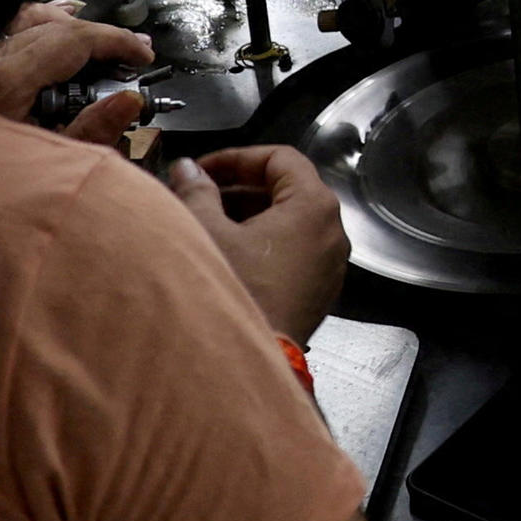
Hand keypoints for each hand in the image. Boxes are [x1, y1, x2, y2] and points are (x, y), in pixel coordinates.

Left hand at [0, 0, 150, 129]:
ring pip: (28, 16)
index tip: (141, 54)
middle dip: (101, 36)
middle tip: (130, 53)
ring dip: (68, 23)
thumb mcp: (47, 164)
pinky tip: (52, 26)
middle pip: (56, 25)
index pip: (75, 38)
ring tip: (97, 39)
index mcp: (6, 80)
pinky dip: (34, 22)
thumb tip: (128, 102)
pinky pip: (4, 26)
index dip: (117, 40)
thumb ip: (92, 131)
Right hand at [167, 140, 348, 341]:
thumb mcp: (207, 231)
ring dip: (246, 215)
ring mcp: (330, 262)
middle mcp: (333, 229)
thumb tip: (187, 168)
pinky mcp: (320, 289)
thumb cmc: (233, 288)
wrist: (248, 362)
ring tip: (203, 223)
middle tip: (195, 196)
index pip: (280, 157)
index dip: (236, 158)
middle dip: (237, 188)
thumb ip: (197, 191)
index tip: (200, 170)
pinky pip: (293, 249)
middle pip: (287, 188)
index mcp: (314, 205)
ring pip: (288, 221)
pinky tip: (225, 253)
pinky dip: (262, 242)